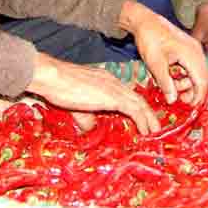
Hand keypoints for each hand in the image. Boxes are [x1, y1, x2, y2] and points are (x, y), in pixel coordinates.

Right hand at [26, 52, 160, 133]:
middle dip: (146, 112)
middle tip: (153, 125)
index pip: (126, 94)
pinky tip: (147, 129)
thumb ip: (86, 116)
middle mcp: (113, 82)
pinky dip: (143, 119)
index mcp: (105, 81)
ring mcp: (114, 88)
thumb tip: (91, 128)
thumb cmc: (59, 88)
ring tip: (154, 130)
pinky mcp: (113, 97)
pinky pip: (134, 109)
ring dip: (149, 117)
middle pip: (136, 97)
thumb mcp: (75, 105)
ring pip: (139, 103)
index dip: (135, 106)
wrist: (53, 77)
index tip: (141, 117)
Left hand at [120, 0, 207, 104]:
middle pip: (203, 78)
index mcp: (191, 55)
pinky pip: (192, 66)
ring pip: (198, 73)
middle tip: (178, 99)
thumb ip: (166, 84)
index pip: (202, 82)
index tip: (189, 108)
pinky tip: (172, 77)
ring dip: (187, 83)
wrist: (145, 21)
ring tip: (171, 86)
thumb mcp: (156, 64)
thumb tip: (172, 101)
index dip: (198, 97)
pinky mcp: (189, 48)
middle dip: (192, 91)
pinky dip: (185, 75)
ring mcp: (194, 49)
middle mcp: (197, 51)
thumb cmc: (150, 39)